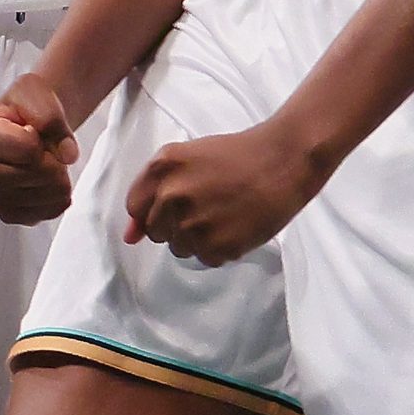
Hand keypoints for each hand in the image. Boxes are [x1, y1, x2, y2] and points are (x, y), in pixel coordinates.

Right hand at [0, 72, 79, 225]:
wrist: (27, 120)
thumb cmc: (25, 106)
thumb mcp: (36, 93)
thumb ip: (52, 118)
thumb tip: (68, 155)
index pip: (28, 149)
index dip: (43, 137)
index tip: (32, 129)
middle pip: (37, 174)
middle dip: (54, 159)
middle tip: (46, 147)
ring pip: (44, 195)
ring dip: (59, 177)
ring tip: (45, 161)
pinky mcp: (6, 213)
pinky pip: (45, 213)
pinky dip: (58, 197)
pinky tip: (49, 181)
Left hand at [123, 118, 323, 265]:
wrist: (283, 162)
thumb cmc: (237, 155)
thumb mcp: (187, 158)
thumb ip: (153, 191)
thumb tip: (130, 237)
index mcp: (162, 168)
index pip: (135, 207)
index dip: (154, 209)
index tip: (174, 206)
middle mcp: (172, 196)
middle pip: (156, 231)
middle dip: (175, 224)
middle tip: (207, 205)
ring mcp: (194, 224)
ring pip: (179, 248)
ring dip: (197, 238)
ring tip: (223, 214)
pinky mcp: (217, 247)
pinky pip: (205, 259)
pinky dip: (219, 248)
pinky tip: (235, 225)